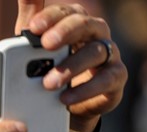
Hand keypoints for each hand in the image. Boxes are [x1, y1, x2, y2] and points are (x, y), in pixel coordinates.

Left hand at [16, 1, 127, 131]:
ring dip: (71, 66)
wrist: (63, 104)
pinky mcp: (115, 79)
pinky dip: (86, 89)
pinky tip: (66, 98)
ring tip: (48, 82)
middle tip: (46, 44)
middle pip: (86, 24)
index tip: (33, 27)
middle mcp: (95, 35)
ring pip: (96, 52)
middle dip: (66, 32)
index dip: (50, 17)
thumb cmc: (50, 67)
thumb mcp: (33, 44)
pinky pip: (107, 79)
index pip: (66, 12)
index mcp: (75, 23)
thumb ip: (31, 17)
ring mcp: (109, 55)